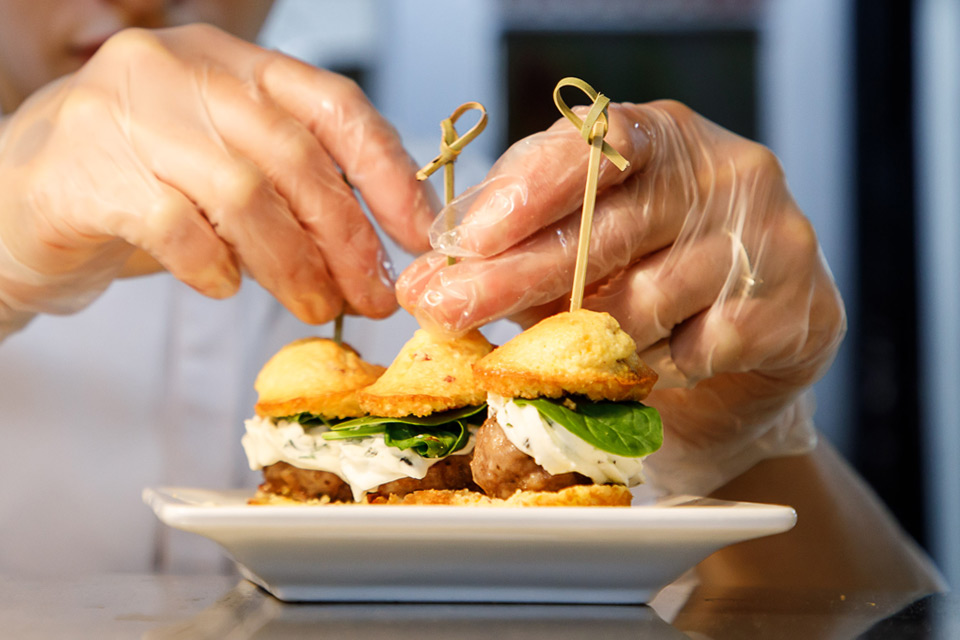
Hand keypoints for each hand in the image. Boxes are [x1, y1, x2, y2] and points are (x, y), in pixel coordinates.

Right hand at [0, 24, 436, 335]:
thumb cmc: (136, 190)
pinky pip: (176, 227)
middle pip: (295, 156)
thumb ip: (292, 194)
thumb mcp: (224, 174)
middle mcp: (179, 71)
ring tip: (315, 306)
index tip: (418, 234)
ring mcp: (124, 113)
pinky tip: (224, 287)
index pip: (333, 105)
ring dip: (293, 265)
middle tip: (374, 296)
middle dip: (347, 237)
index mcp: (230, 63)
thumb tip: (375, 254)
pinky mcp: (81, 170)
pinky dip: (214, 267)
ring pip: (244, 194)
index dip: (389, 172)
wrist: (15, 204)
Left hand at [397, 100, 845, 493]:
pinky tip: (652, 361)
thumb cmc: (649, 274)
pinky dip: (654, 368)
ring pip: (644, 303)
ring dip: (591, 337)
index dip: (526, 193)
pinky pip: (692, 354)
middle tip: (445, 313)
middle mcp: (723, 170)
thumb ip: (511, 246)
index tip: (466, 241)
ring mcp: (767, 236)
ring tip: (573, 347)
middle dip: (514, 279)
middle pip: (605, 230)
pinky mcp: (793, 309)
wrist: (754, 339)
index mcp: (662, 136)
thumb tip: (424, 282)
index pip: (592, 146)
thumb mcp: (578, 241)